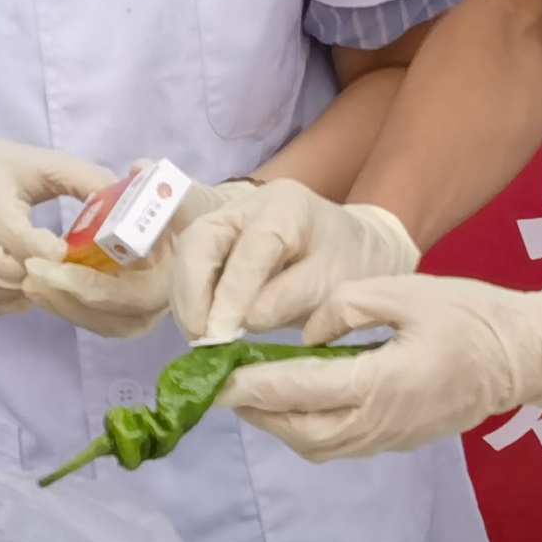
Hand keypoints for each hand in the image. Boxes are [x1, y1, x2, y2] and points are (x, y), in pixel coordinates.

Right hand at [0, 129, 116, 317]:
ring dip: (25, 292)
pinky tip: (21, 283)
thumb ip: (84, 180)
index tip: (68, 253)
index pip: (13, 232)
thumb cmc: (0, 171)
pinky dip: (5, 302)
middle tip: (63, 271)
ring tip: (45, 275)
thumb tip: (128, 202)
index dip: (45, 249)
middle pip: (0, 270)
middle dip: (38, 274)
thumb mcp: (42, 163)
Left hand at [25, 178, 257, 339]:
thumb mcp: (187, 193)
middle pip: (109, 319)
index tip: (52, 266)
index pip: (128, 296)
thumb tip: (140, 170)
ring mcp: (143, 311)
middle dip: (66, 300)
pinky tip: (41, 283)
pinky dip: (65, 303)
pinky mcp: (127, 308)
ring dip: (60, 304)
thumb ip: (165, 186)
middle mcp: (160, 307)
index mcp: (176, 283)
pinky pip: (94, 316)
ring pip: (98, 322)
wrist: (214, 226)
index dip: (89, 286)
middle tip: (30, 275)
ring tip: (28, 279)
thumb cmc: (197, 208)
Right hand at [173, 177, 422, 341]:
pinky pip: (193, 265)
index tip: (221, 334)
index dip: (231, 293)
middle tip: (199, 337)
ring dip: (186, 297)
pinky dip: (191, 297)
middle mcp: (248, 204)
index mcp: (285, 207)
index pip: (249, 249)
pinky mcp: (218, 240)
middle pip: (200, 240)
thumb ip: (290, 298)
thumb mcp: (332, 283)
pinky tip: (200, 325)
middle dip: (191, 291)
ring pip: (189, 252)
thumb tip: (246, 319)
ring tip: (198, 336)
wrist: (355, 250)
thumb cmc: (349, 265)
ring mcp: (228, 219)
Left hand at [225, 274, 541, 461]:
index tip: (218, 373)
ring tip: (250, 395)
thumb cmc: (469, 315)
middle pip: (301, 431)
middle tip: (222, 386)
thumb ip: (345, 307)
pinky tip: (293, 403)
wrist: (522, 356)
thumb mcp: (405, 290)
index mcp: (384, 382)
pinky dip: (305, 430)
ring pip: (317, 446)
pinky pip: (338, 446)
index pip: (301, 388)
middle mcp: (383, 422)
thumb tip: (307, 335)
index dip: (253, 383)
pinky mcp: (397, 441)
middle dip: (257, 412)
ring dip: (278, 425)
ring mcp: (391, 438)